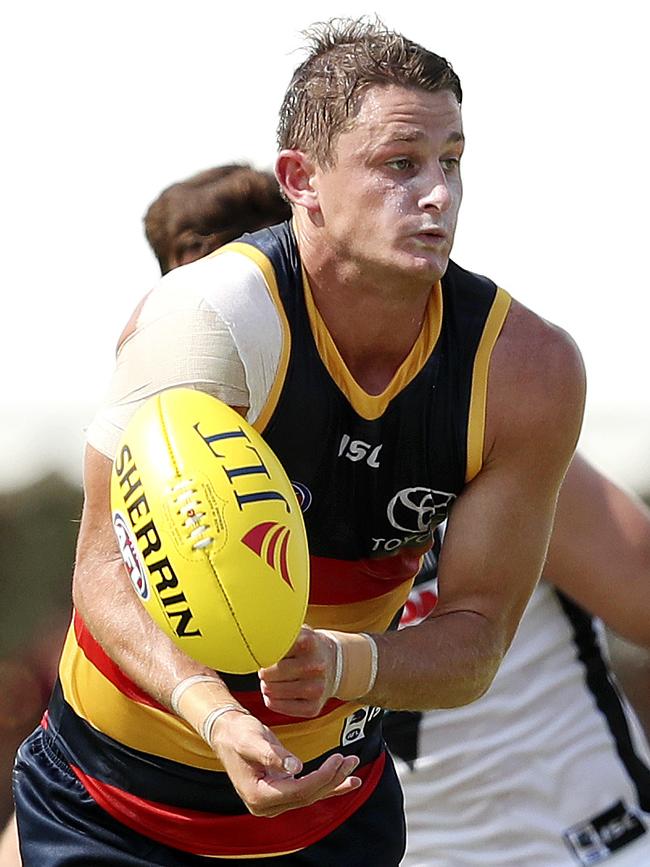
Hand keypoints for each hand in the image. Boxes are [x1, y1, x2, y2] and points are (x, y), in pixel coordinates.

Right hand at [210, 709, 360, 816]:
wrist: (228, 733)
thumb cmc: (238, 734)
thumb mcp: (252, 741)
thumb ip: (273, 756)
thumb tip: (296, 768)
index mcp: (258, 796)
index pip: (298, 791)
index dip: (321, 776)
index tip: (337, 758)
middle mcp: (267, 806)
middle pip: (307, 795)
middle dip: (332, 778)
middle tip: (351, 759)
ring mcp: (274, 801)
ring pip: (311, 795)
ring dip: (334, 782)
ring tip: (353, 768)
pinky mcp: (281, 792)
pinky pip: (308, 792)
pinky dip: (329, 787)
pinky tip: (348, 783)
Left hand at [258, 626, 336, 717]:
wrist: (336, 664)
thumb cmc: (308, 647)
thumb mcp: (298, 631)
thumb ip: (279, 632)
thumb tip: (253, 634)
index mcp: (308, 643)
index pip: (271, 651)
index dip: (262, 654)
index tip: (263, 653)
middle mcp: (314, 666)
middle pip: (270, 675)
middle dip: (263, 672)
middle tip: (266, 669)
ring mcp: (316, 688)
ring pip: (273, 692)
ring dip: (266, 687)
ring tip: (270, 680)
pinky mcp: (313, 707)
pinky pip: (279, 707)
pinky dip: (272, 701)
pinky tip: (276, 693)